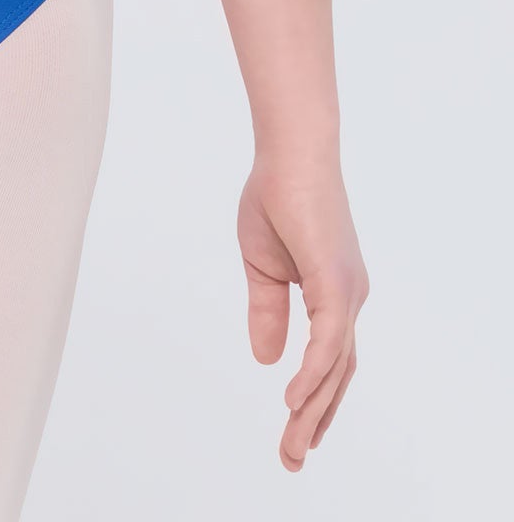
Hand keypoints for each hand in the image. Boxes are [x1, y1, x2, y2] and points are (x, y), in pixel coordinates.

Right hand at [238, 159, 367, 470]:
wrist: (288, 152)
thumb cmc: (275, 195)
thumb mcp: (262, 265)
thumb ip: (267, 311)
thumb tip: (266, 361)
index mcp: (334, 292)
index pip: (331, 360)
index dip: (315, 398)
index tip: (296, 435)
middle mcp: (349, 297)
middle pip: (337, 374)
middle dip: (314, 420)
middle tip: (291, 459)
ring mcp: (347, 292)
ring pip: (335, 367)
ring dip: (312, 410)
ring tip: (290, 446)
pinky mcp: (336, 283)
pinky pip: (329, 342)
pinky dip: (313, 374)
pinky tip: (292, 400)